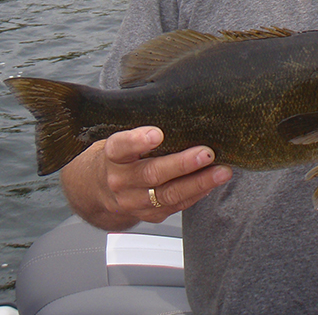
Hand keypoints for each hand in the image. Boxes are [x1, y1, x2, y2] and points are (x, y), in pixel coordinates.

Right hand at [61, 126, 231, 230]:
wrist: (96, 189)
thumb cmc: (120, 154)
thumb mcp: (121, 136)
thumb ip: (142, 125)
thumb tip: (182, 103)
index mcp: (112, 155)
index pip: (121, 147)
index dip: (138, 140)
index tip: (157, 133)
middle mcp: (120, 180)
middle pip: (152, 174)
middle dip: (183, 164)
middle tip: (206, 153)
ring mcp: (134, 201)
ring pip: (168, 195)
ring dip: (199, 183)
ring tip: (221, 172)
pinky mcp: (149, 214)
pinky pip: (176, 205)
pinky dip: (197, 193)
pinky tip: (213, 182)